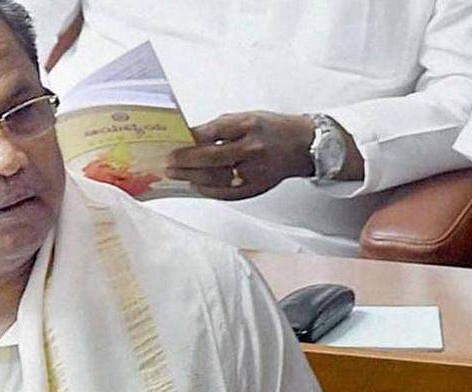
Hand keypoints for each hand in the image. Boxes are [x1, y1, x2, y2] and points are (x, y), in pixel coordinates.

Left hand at [166, 111, 315, 199]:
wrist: (301, 145)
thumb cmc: (270, 129)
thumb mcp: (245, 117)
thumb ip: (219, 128)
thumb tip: (189, 138)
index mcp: (249, 125)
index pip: (212, 133)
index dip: (189, 141)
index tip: (173, 145)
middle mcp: (253, 148)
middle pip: (212, 159)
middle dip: (186, 162)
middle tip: (169, 164)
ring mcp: (256, 171)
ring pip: (217, 179)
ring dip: (193, 178)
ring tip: (177, 175)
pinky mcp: (257, 187)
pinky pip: (228, 193)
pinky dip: (209, 191)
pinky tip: (197, 186)